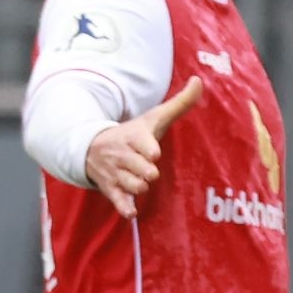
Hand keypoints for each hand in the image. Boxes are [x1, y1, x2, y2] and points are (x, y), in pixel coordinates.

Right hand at [84, 77, 203, 218]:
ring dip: (139, 187)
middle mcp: (123, 156)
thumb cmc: (134, 134)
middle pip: (140, 169)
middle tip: (150, 170)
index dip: (148, 149)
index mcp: (134, 137)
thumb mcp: (154, 117)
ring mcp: (115, 173)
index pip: (141, 143)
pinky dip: (124, 207)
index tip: (154, 153)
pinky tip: (132, 211)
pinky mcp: (110, 189)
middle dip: (147, 172)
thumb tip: (200, 80)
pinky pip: (117, 201)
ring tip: (141, 181)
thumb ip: (180, 103)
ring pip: (132, 185)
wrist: (92, 147)